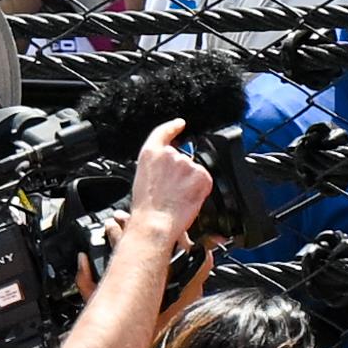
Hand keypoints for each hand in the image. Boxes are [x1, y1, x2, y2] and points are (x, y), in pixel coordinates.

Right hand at [127, 122, 216, 237]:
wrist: (155, 222)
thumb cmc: (146, 208)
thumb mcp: (143, 178)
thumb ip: (156, 165)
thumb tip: (169, 167)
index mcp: (151, 153)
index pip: (164, 132)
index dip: (173, 127)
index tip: (180, 124)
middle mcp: (170, 154)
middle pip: (182, 158)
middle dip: (181, 173)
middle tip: (173, 191)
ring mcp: (187, 164)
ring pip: (194, 171)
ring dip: (190, 182)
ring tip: (178, 198)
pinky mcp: (202, 175)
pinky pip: (204, 181)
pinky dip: (199, 190)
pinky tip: (187, 200)